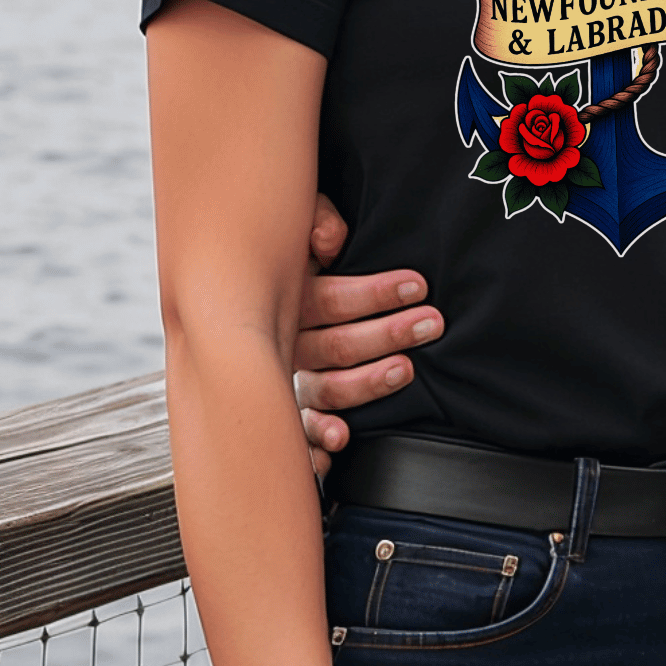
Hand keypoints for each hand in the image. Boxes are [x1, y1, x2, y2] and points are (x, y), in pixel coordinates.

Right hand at [291, 194, 440, 476]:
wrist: (235, 292)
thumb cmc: (284, 256)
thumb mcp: (296, 225)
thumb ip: (315, 221)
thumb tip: (332, 238)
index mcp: (285, 299)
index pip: (330, 300)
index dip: (374, 293)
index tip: (417, 286)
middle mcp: (281, 343)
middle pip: (334, 346)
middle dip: (387, 334)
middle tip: (430, 324)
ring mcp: (282, 381)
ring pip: (325, 390)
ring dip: (365, 385)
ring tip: (404, 371)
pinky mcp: (287, 412)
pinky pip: (298, 434)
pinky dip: (314, 443)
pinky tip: (336, 444)